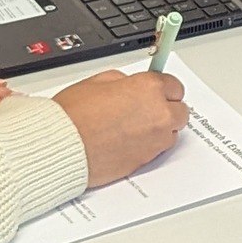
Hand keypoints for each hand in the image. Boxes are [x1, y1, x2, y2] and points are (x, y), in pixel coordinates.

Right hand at [53, 69, 189, 188]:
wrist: (61, 147)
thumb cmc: (72, 116)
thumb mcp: (97, 81)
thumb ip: (124, 82)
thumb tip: (130, 85)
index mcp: (149, 89)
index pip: (174, 86)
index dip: (162, 89)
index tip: (155, 92)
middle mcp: (158, 114)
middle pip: (180, 111)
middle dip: (166, 109)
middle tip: (147, 110)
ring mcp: (155, 140)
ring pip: (171, 133)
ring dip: (159, 129)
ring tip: (134, 128)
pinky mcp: (146, 161)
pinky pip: (157, 151)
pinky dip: (148, 146)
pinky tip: (128, 142)